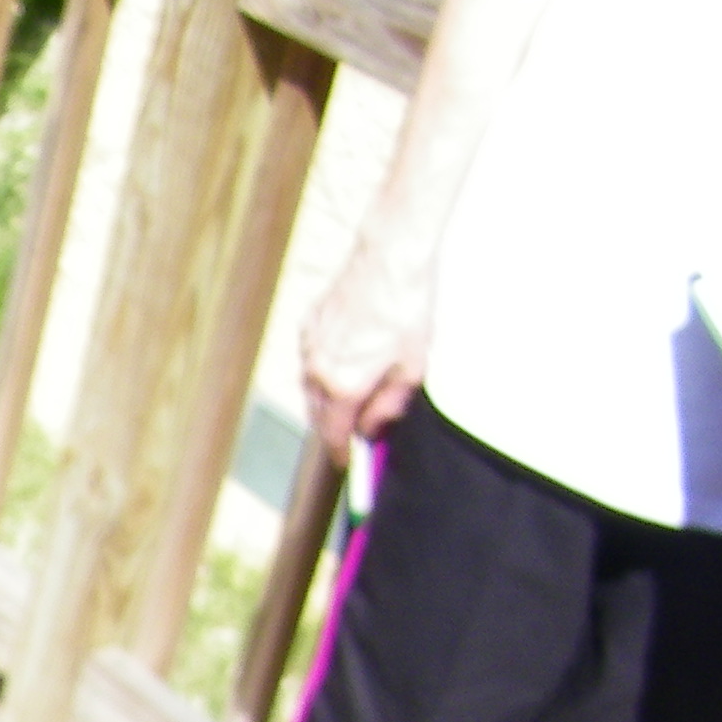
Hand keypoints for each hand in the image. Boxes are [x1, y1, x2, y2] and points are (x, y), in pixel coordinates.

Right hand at [303, 242, 433, 451]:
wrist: (389, 258)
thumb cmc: (406, 307)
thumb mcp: (413, 366)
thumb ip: (389, 405)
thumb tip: (374, 428)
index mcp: (344, 386)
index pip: (334, 434)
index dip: (342, 453)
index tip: (348, 463)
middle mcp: (318, 372)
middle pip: (318, 415)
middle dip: (336, 426)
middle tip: (357, 429)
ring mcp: (308, 349)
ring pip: (312, 388)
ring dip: (329, 397)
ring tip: (356, 391)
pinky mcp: (308, 327)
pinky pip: (312, 361)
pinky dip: (325, 369)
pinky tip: (349, 358)